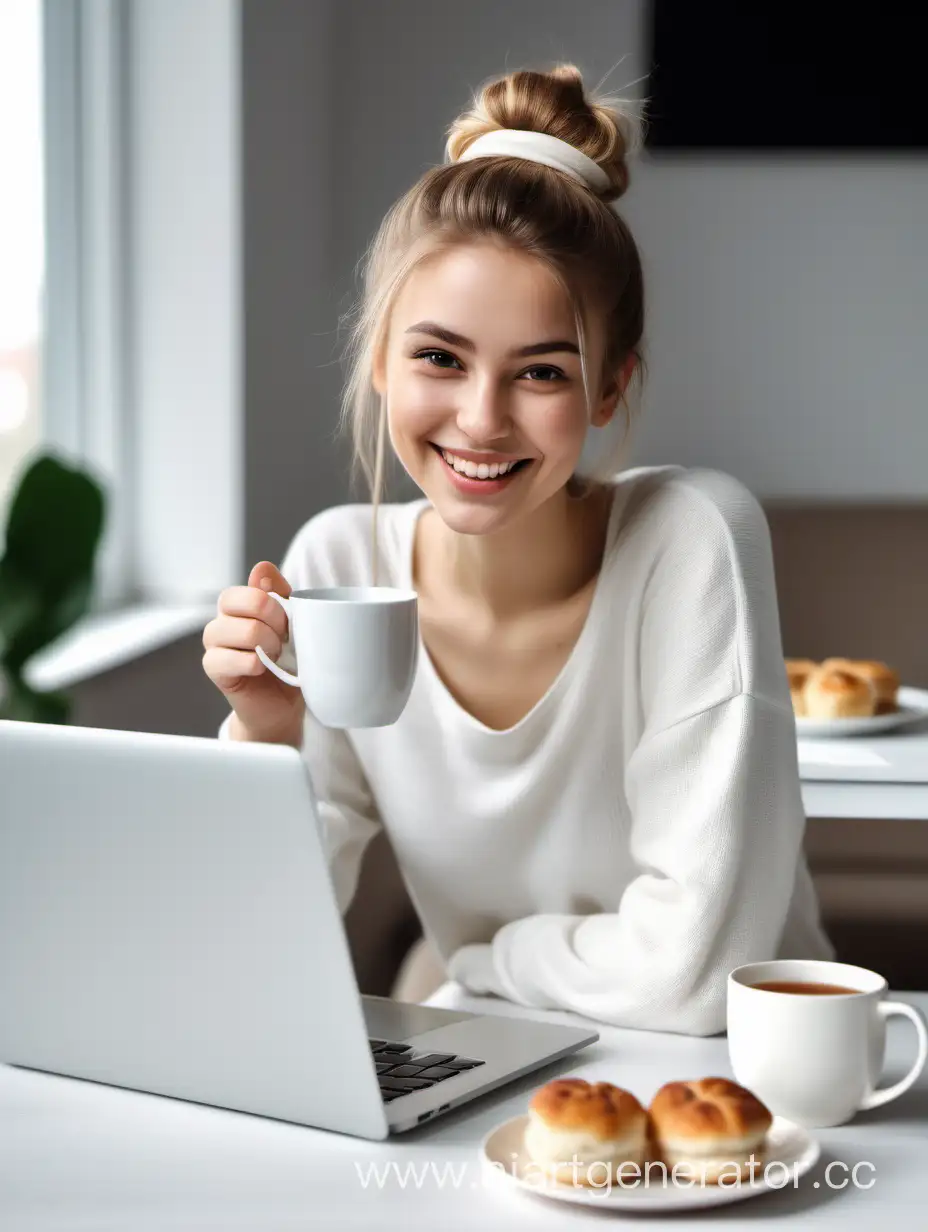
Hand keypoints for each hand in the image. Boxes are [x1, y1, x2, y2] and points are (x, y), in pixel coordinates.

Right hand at [202, 561, 302, 743]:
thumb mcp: (292, 623)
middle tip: (283, 639)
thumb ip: (279, 593)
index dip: (271, 601)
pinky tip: (262, 670)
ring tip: (274, 656)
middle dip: (271, 619)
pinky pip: (231, 659)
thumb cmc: (287, 662)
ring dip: (265, 643)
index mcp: (238, 607)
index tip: (288, 620)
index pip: (246, 588)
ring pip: (238, 630)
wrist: (282, 705)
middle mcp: (221, 621)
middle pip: (236, 601)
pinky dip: (254, 664)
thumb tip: (262, 568)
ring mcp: (214, 645)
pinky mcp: (214, 670)